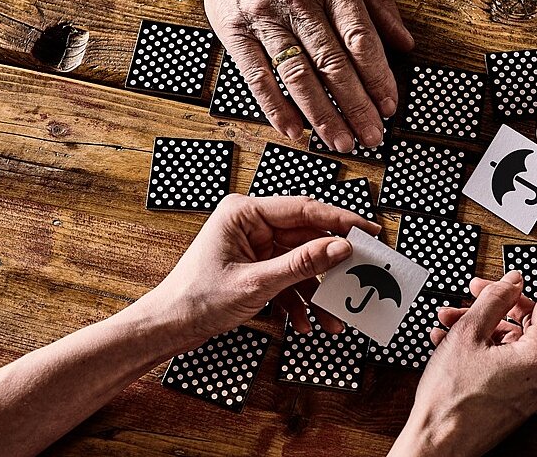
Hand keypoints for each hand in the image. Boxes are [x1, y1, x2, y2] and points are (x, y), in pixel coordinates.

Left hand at [134, 195, 380, 352]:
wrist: (167, 327)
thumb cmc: (196, 299)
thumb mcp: (255, 283)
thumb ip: (301, 264)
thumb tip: (340, 248)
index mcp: (244, 212)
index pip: (304, 209)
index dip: (340, 221)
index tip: (368, 231)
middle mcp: (251, 224)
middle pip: (306, 237)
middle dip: (330, 265)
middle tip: (361, 274)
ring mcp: (254, 246)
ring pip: (300, 263)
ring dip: (316, 292)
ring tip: (333, 317)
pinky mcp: (256, 266)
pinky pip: (288, 278)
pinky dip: (298, 300)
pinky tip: (304, 322)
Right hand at [157, 0, 414, 151]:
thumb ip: (377, 6)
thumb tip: (407, 44)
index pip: (360, 38)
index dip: (378, 77)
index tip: (389, 106)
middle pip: (332, 63)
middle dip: (355, 106)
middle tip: (372, 136)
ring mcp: (264, 15)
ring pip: (297, 75)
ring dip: (321, 115)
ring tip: (341, 141)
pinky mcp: (234, 31)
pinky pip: (258, 77)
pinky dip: (276, 109)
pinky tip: (295, 130)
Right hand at [389, 252, 536, 456]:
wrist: (437, 445)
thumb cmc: (450, 398)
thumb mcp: (469, 333)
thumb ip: (495, 300)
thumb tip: (512, 282)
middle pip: (528, 322)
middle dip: (496, 303)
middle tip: (473, 289)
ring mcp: (535, 391)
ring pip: (513, 342)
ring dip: (483, 326)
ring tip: (448, 320)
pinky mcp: (521, 400)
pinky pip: (509, 362)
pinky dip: (485, 347)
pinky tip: (452, 341)